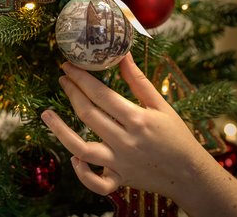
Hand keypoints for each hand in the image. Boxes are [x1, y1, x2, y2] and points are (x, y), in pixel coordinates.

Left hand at [41, 54, 236, 216]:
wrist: (191, 175)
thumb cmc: (177, 136)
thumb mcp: (161, 105)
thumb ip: (139, 81)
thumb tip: (123, 54)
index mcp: (137, 119)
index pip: (101, 94)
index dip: (81, 78)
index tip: (68, 65)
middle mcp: (125, 141)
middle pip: (88, 114)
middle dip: (71, 93)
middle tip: (62, 78)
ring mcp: (120, 162)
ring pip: (82, 148)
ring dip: (60, 131)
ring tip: (45, 114)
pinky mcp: (119, 180)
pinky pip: (95, 182)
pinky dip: (82, 172)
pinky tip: (73, 157)